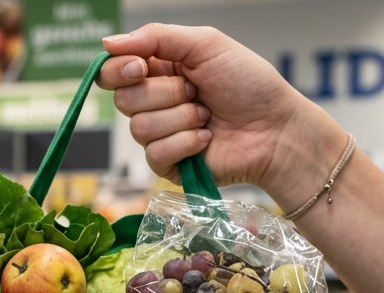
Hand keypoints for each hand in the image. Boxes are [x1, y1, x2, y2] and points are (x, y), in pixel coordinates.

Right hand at [98, 24, 342, 202]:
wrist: (276, 128)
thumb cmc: (249, 84)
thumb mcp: (206, 44)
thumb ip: (156, 37)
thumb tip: (107, 43)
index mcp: (158, 71)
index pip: (112, 72)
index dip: (119, 70)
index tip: (141, 67)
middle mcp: (153, 102)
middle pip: (124, 99)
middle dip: (165, 93)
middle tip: (196, 91)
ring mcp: (159, 135)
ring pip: (139, 128)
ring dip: (181, 118)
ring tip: (207, 116)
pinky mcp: (167, 164)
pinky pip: (155, 153)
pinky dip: (186, 142)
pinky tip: (207, 138)